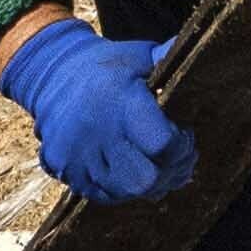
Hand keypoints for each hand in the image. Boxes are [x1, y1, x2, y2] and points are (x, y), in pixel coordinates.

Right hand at [0, 13, 193, 205]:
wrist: (51, 72)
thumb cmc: (106, 67)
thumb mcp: (138, 56)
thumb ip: (169, 60)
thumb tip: (199, 55)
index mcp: (119, 102)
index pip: (162, 145)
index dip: (182, 147)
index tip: (184, 135)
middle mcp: (95, 132)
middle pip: (145, 180)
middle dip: (167, 173)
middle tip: (175, 159)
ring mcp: (75, 155)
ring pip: (125, 193)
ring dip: (146, 184)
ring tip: (154, 164)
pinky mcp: (63, 169)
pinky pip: (102, 195)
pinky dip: (122, 188)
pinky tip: (129, 167)